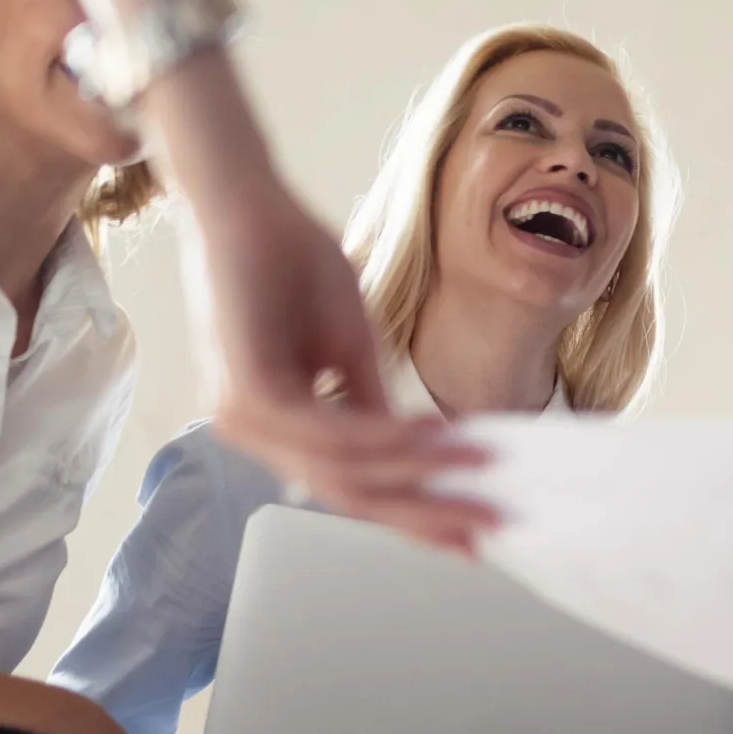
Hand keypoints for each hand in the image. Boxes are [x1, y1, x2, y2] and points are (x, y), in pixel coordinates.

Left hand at [186, 182, 494, 552]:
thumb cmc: (292, 263)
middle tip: (488, 526)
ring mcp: (244, 418)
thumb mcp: (351, 346)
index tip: (472, 528)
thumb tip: (420, 455)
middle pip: (350, 495)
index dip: (415, 510)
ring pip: (344, 472)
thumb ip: (372, 405)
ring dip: (419, 474)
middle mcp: (254, 431)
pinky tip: (434, 433)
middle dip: (424, 513)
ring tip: (480, 469)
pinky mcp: (245, 393)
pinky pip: (329, 434)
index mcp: (277, 424)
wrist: (245, 205)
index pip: (352, 485)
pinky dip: (387, 439)